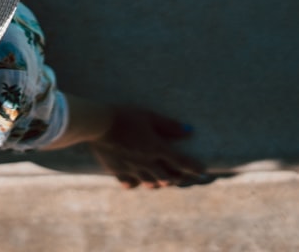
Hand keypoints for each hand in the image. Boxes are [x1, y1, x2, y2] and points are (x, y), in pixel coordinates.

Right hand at [88, 108, 205, 188]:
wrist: (96, 124)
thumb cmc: (124, 115)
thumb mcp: (148, 116)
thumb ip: (168, 125)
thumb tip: (189, 131)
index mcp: (156, 148)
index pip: (181, 162)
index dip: (194, 167)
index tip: (202, 171)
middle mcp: (146, 162)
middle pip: (168, 177)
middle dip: (177, 178)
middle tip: (181, 176)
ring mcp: (132, 169)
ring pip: (151, 183)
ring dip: (159, 182)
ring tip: (162, 179)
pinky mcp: (117, 171)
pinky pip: (130, 183)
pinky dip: (136, 183)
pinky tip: (137, 181)